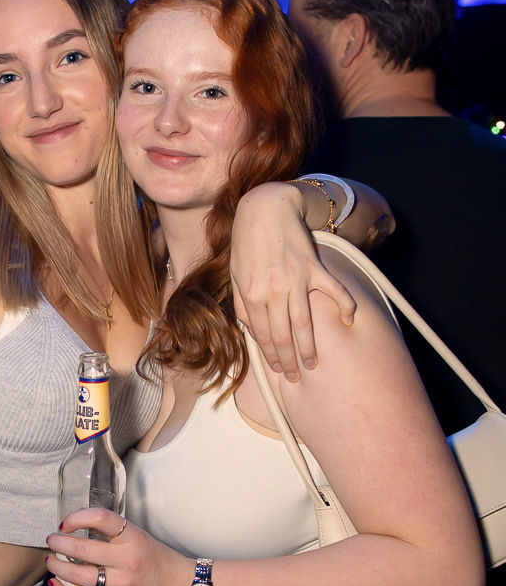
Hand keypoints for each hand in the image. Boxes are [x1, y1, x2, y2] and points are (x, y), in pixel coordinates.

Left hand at [46, 509, 187, 585]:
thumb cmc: (161, 562)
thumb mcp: (141, 538)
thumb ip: (115, 535)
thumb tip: (81, 529)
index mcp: (133, 537)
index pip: (101, 518)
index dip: (77, 517)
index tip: (66, 522)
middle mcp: (127, 559)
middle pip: (82, 549)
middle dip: (59, 544)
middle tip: (52, 541)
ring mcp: (122, 584)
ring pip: (79, 576)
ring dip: (58, 567)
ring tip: (52, 561)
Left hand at [231, 183, 355, 379]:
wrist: (266, 208)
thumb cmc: (247, 243)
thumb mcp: (236, 274)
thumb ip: (242, 304)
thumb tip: (251, 330)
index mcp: (252, 294)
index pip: (263, 335)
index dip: (270, 356)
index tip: (278, 369)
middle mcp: (274, 291)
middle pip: (283, 335)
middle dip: (289, 360)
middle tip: (295, 377)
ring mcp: (296, 279)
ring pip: (304, 323)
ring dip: (309, 347)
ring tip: (313, 364)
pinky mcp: (314, 267)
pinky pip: (333, 291)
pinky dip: (345, 306)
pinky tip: (350, 321)